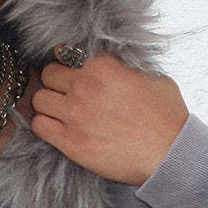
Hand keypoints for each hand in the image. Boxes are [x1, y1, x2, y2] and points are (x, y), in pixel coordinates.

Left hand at [29, 50, 188, 185]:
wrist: (169, 153)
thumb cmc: (166, 118)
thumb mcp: (153, 78)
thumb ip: (126, 68)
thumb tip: (117, 66)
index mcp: (103, 65)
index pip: (65, 54)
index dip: (68, 65)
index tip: (73, 74)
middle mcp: (84, 86)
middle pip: (48, 74)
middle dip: (55, 83)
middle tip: (66, 95)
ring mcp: (74, 114)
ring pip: (39, 100)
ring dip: (48, 105)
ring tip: (61, 113)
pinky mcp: (69, 141)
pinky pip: (39, 126)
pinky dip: (44, 125)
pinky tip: (57, 129)